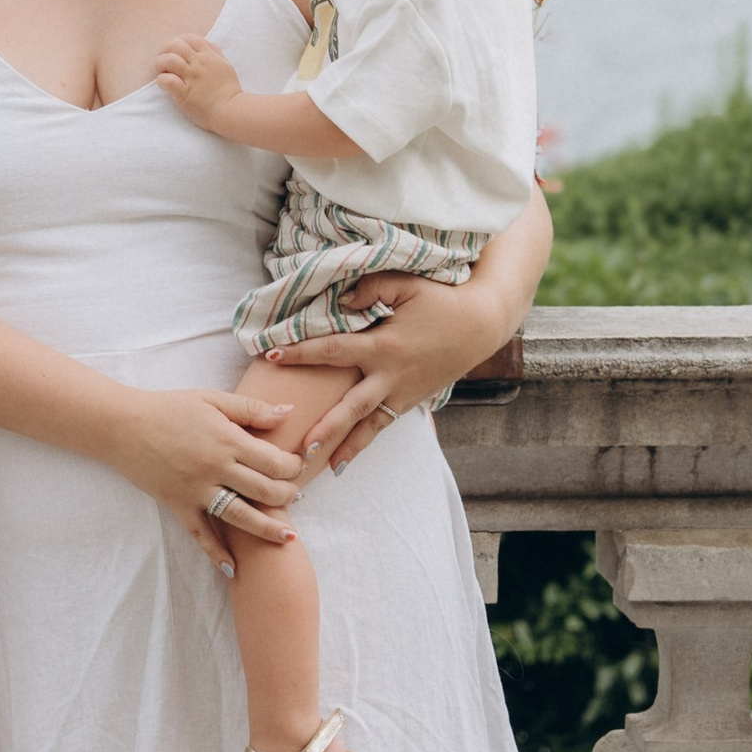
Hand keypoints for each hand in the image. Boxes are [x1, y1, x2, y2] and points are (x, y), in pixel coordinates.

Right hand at [118, 385, 302, 567]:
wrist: (122, 426)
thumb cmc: (168, 408)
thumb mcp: (212, 399)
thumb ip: (251, 408)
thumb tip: (288, 413)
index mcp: (227, 439)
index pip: (274, 461)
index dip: (292, 467)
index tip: (297, 467)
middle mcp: (215, 468)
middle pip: (264, 490)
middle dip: (287, 495)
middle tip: (294, 496)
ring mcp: (196, 490)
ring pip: (241, 516)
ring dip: (268, 529)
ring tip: (288, 537)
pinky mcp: (178, 506)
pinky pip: (201, 534)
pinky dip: (216, 553)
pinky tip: (234, 568)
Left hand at [154, 35, 240, 133]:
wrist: (231, 110)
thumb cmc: (228, 90)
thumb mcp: (225, 65)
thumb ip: (215, 52)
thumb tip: (205, 43)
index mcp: (208, 56)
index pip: (189, 38)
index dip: (178, 41)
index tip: (174, 51)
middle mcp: (199, 64)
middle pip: (176, 45)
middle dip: (165, 50)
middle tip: (163, 62)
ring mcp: (192, 78)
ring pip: (169, 60)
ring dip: (160, 64)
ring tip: (162, 72)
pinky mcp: (184, 93)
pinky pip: (168, 81)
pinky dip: (162, 81)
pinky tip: (164, 85)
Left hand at [263, 269, 488, 469]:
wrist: (480, 324)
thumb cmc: (440, 300)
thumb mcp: (406, 284)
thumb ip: (370, 289)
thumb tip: (339, 300)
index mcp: (384, 346)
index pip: (333, 349)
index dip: (301, 352)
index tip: (271, 354)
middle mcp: (391, 375)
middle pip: (352, 406)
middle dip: (325, 426)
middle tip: (300, 446)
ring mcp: (402, 392)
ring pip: (368, 425)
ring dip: (345, 446)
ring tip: (321, 467)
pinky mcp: (410, 400)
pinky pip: (383, 425)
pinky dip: (364, 442)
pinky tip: (343, 461)